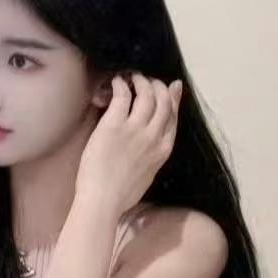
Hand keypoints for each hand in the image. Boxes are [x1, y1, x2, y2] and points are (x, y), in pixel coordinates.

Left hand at [75, 73, 182, 215]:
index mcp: (163, 151)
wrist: (103, 201)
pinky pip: (123, 96)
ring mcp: (135, 130)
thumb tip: (150, 153)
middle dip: (159, 86)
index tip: (173, 87)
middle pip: (164, 102)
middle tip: (149, 80)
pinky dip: (122, 84)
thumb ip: (151, 160)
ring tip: (133, 77)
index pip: (173, 118)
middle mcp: (153, 137)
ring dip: (141, 81)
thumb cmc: (120, 196)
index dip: (174, 99)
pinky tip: (117, 81)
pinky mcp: (114, 125)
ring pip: (147, 95)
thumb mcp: (147, 177)